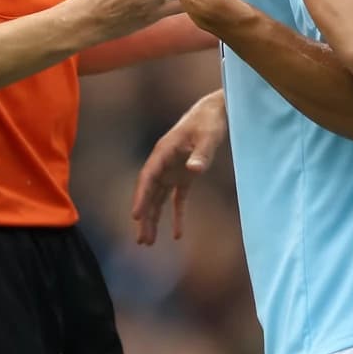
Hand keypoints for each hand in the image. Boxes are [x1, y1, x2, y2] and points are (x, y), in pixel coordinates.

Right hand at [131, 90, 227, 243]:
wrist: (216, 111)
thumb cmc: (210, 121)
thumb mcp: (208, 136)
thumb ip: (202, 153)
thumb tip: (194, 169)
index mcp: (163, 151)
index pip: (147, 178)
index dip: (141, 197)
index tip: (136, 216)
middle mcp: (163, 163)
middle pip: (149, 192)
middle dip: (145, 216)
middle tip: (142, 240)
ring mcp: (172, 170)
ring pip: (158, 198)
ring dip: (154, 218)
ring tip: (149, 242)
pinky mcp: (185, 175)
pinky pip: (177, 198)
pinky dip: (176, 215)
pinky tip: (177, 234)